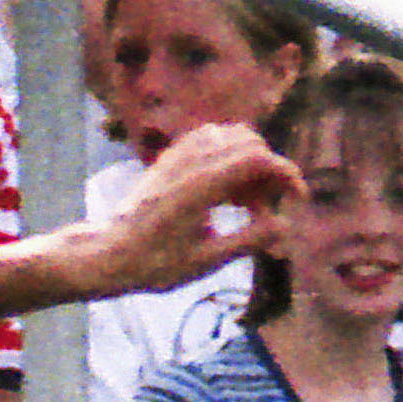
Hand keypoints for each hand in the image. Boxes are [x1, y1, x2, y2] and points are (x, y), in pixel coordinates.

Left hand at [70, 123, 300, 296]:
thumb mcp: (204, 261)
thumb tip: (285, 227)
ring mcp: (178, 155)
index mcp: (202, 185)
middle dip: (268, 171)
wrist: (105, 254)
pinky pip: (211, 141)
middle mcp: (191, 161)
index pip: (259, 159)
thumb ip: (248, 240)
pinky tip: (225, 191)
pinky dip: (228, 157)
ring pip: (231, 137)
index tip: (297, 199)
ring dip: (249, 162)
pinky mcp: (170, 159)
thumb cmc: (151, 264)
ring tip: (245, 203)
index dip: (286, 175)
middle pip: (250, 143)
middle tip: (265, 208)